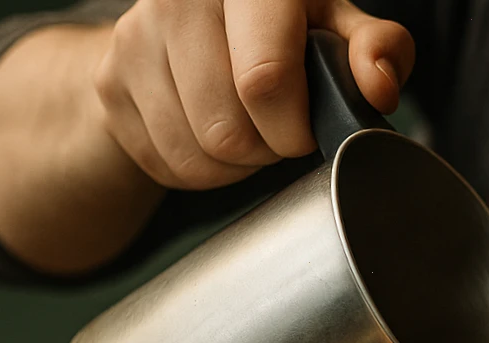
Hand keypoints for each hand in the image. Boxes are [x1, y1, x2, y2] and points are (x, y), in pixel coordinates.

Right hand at [92, 0, 414, 190]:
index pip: (264, 78)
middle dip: (266, 149)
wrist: (193, 27)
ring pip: (197, 153)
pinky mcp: (110, 81)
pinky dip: (201, 168)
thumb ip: (377, 50)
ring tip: (248, 128)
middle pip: (229, 129)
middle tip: (278, 129)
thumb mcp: (339, 29)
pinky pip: (167, 162)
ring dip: (235, 162)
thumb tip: (378, 86)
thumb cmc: (282, 30)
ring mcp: (134, 37)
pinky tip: (213, 134)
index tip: (306, 130)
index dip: (293, 127)